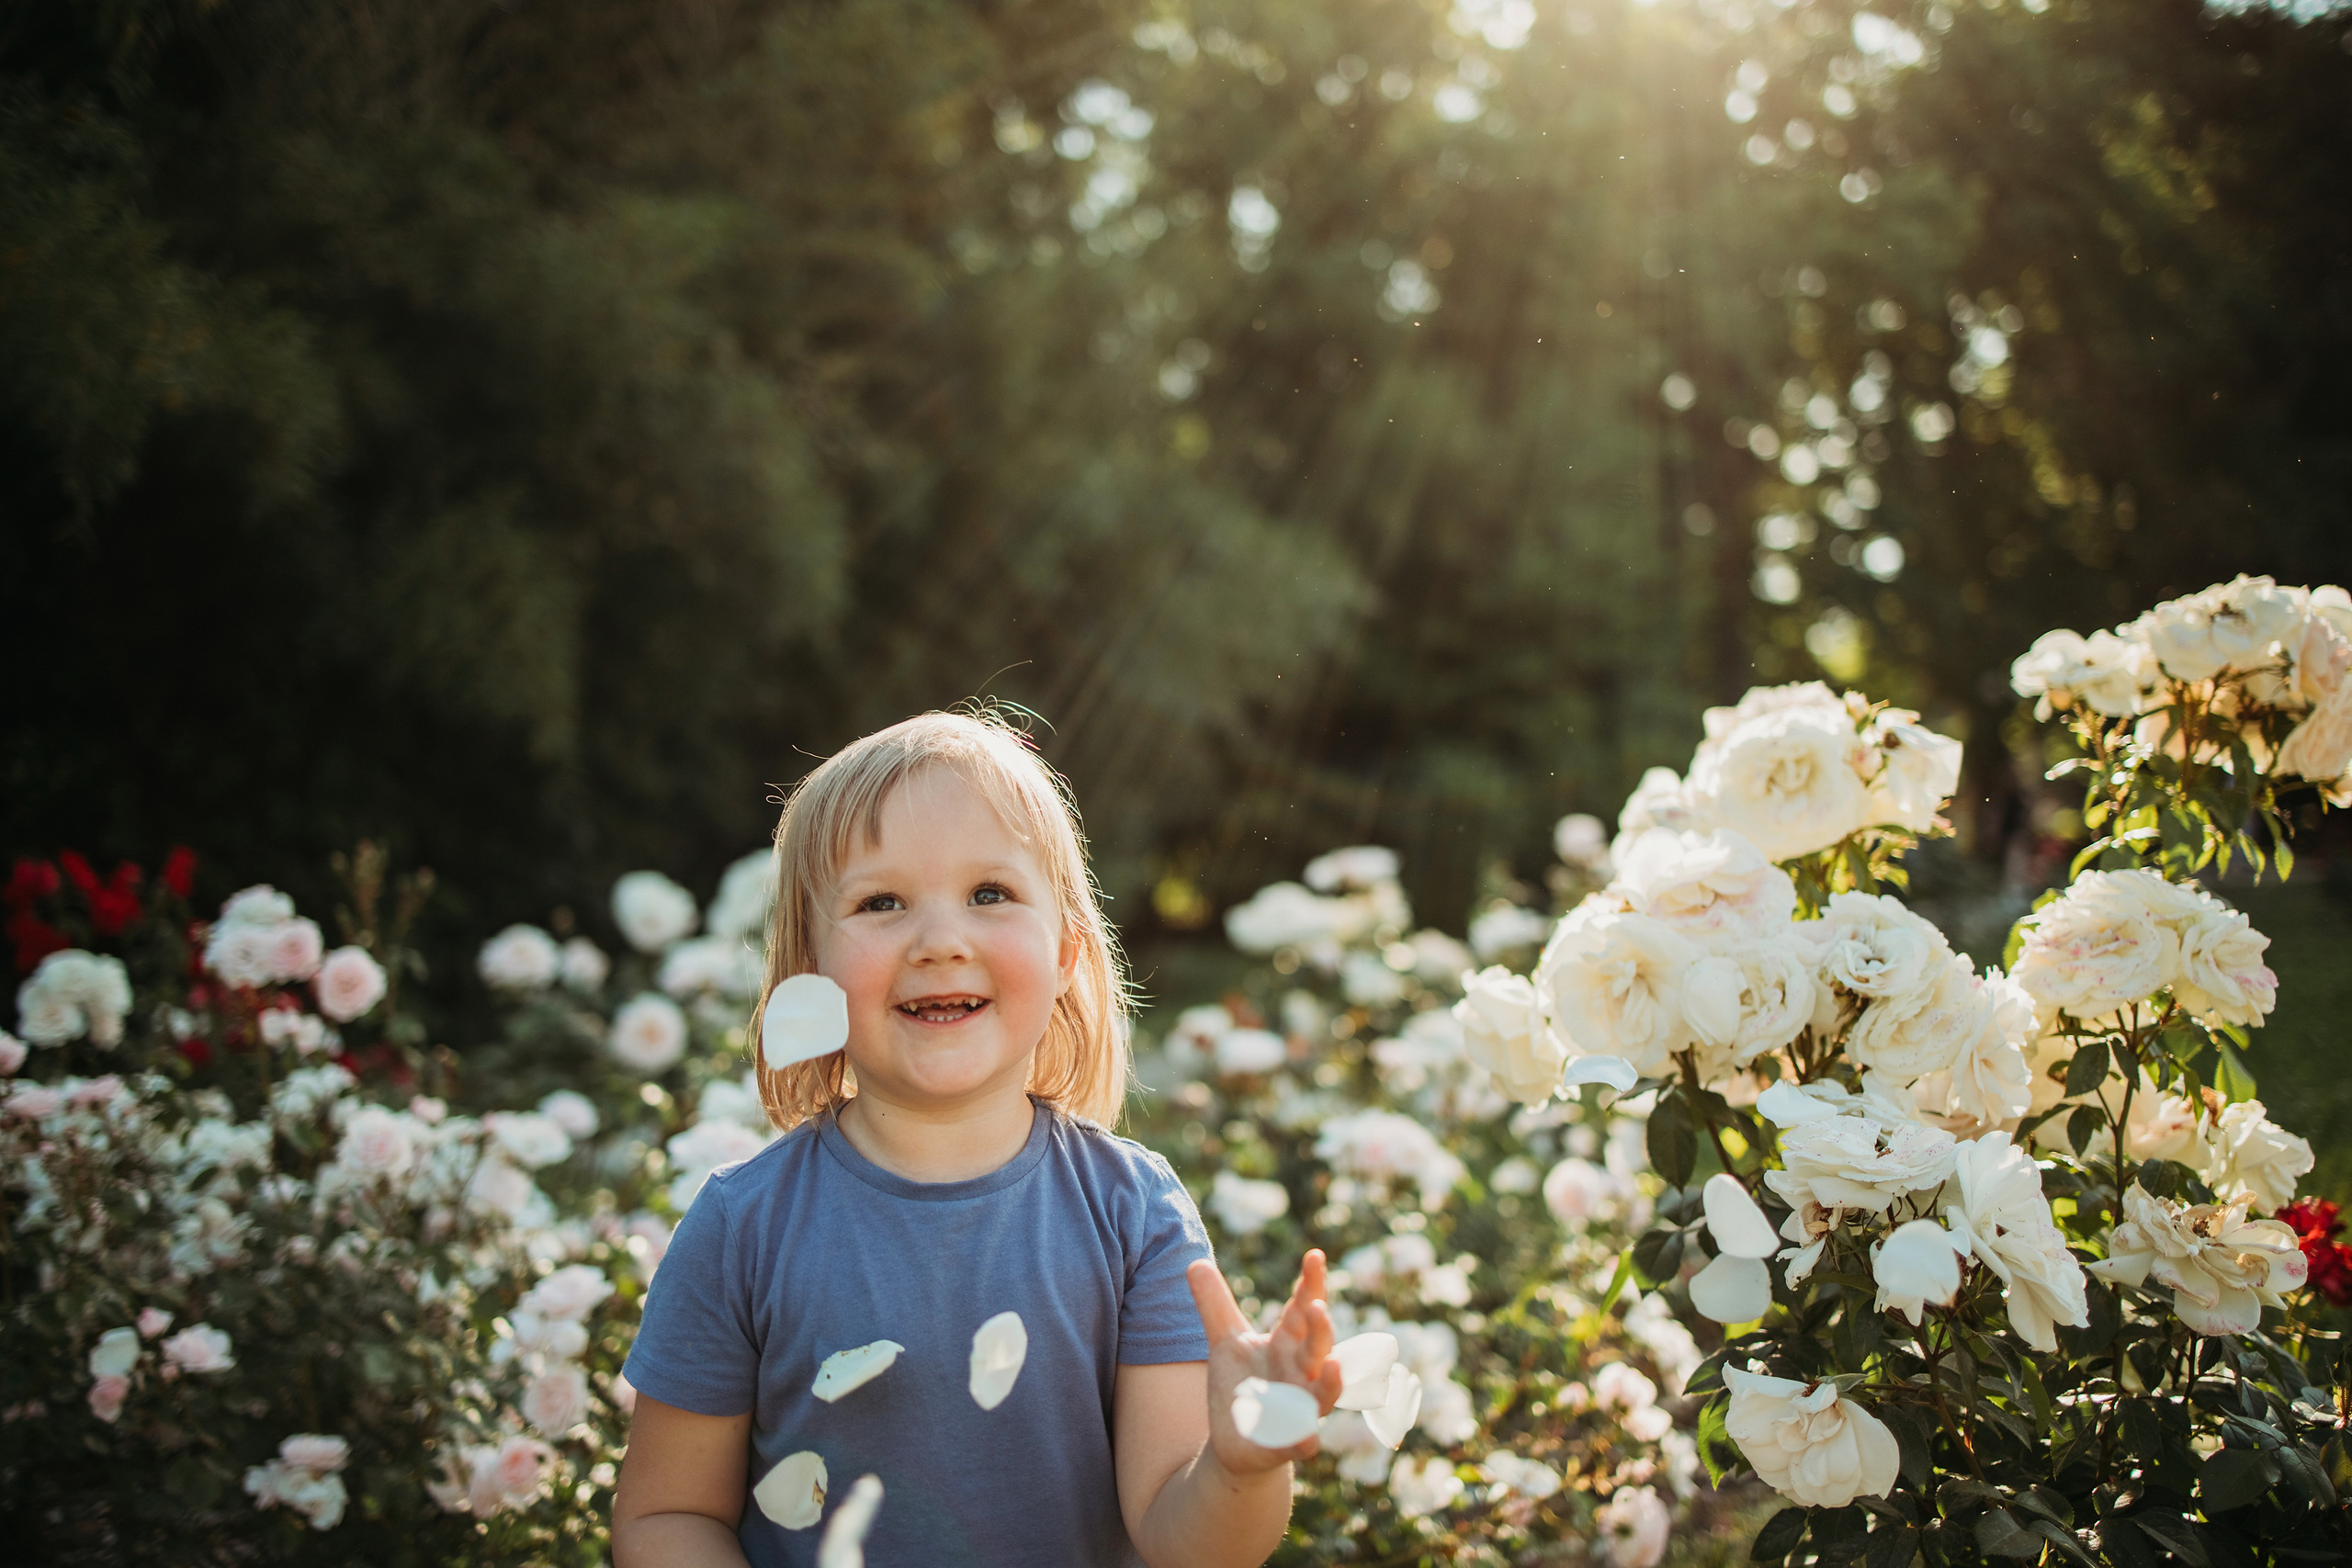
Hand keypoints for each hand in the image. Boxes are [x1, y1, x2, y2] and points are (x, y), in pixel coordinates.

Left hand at [1185, 1249, 1344, 1477]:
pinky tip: (1307, 1438)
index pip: (1302, 1309)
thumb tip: (1194, 1262)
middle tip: (1316, 1306)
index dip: (1310, 1283)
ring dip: (1330, 1382)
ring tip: (1334, 1365)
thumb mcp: (1225, 1342)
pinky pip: (1301, 1442)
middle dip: (1321, 1328)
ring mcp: (1299, 1409)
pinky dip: (1304, 1439)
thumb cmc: (1241, 1383)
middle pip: (1318, 1347)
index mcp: (1288, 1344)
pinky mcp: (1286, 1443)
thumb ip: (1215, 1304)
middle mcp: (1301, 1374)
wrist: (1236, 1439)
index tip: (1314, 1255)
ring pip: (1322, 1395)